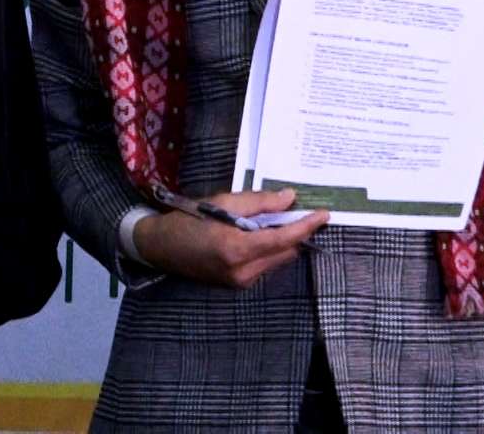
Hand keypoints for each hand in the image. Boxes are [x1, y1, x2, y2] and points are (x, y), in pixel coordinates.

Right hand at [131, 189, 327, 288]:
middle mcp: (243, 271)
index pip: (284, 239)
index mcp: (238, 249)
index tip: (323, 215)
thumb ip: (258, 203)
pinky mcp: (238, 285)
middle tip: (292, 212)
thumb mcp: (221, 202)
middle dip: (293, 232)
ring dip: (280, 241)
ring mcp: (241, 282)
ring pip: (277, 259)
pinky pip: (265, 265)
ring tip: (267, 222)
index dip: (306, 226)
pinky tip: (254, 236)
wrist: (160, 247)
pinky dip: (267, 250)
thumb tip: (289, 199)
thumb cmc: (187, 220)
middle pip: (286, 252)